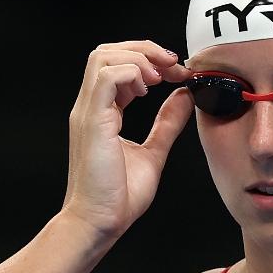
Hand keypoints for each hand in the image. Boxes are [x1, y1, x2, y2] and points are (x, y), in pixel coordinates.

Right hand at [60, 40, 193, 239]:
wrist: (99, 223)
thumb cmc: (118, 197)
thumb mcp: (153, 151)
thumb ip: (167, 123)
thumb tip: (184, 97)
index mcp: (102, 112)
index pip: (117, 65)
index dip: (149, 60)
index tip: (178, 72)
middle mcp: (91, 107)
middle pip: (107, 51)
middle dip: (144, 49)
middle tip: (174, 66)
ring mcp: (88, 112)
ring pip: (103, 57)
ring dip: (138, 58)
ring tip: (161, 77)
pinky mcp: (92, 121)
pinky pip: (108, 77)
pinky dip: (132, 73)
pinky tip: (149, 89)